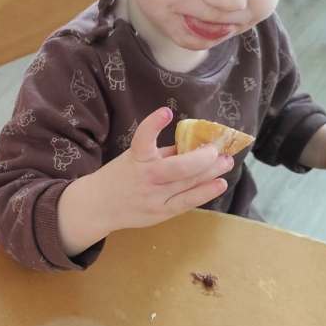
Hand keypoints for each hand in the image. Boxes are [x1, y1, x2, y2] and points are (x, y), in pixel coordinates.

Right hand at [105, 106, 233, 227]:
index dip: (153, 125)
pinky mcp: (161, 213)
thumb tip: (192, 145)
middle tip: (217, 149)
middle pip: (178, 168)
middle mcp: (145, 178)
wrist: (98, 207)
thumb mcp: (133, 158)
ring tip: (227, 162)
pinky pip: (187, 202)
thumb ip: (161, 153)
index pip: (142, 139)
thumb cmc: (120, 177)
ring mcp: (154, 198)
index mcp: (135, 158)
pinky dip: (205, 192)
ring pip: (187, 184)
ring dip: (211, 172)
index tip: (166, 112)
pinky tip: (219, 184)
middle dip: (202, 157)